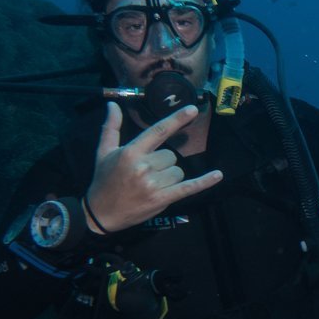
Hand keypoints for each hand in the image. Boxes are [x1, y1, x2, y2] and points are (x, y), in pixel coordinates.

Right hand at [86, 102, 222, 232]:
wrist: (101, 213)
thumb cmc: (104, 180)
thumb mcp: (103, 152)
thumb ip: (111, 128)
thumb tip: (113, 105)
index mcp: (131, 153)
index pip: (158, 131)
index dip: (176, 119)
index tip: (192, 109)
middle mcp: (144, 167)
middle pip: (171, 156)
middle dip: (163, 163)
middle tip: (146, 173)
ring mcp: (154, 185)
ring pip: (178, 172)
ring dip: (170, 177)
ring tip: (152, 184)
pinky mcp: (162, 200)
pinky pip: (189, 188)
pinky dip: (204, 182)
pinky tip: (218, 175)